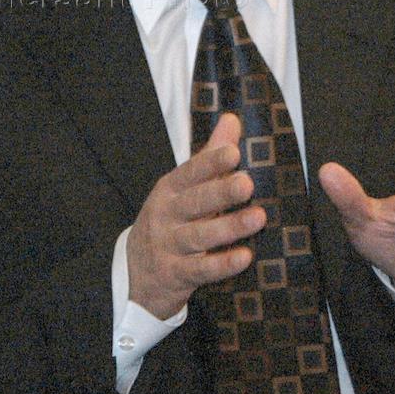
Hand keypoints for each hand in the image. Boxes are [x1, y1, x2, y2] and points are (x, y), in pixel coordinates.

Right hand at [127, 113, 265, 318]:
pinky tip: (245, 257)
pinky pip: (200, 270)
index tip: (234, 153)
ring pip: (200, 235)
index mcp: (169, 189)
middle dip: (221, 192)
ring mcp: (168, 245)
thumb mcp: (183, 189)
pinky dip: (222, 264)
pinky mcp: (175, 274)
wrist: (136, 274)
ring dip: (229, 227)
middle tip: (247, 184)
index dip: (211, 163)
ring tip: (258, 218)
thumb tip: (232, 119)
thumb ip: (210, 157)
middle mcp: (166, 215)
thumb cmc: (170, 222)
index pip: (190, 172)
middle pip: (195, 202)